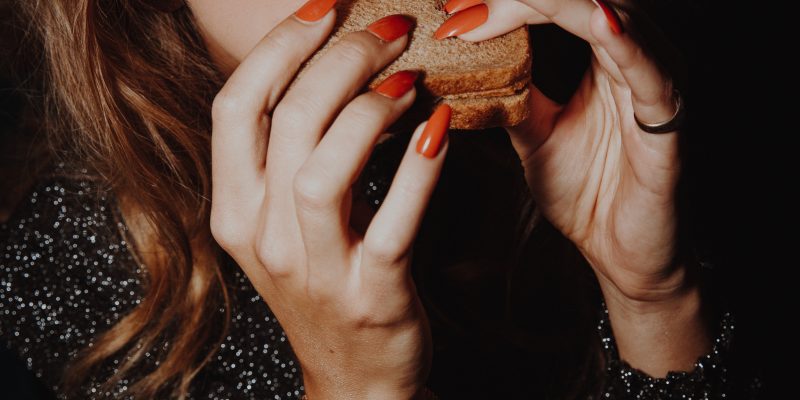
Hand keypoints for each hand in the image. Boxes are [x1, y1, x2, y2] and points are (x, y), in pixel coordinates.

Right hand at [210, 5, 449, 397]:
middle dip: (339, 59)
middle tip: (387, 29)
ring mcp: (317, 271)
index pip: (234, 108)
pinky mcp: (373, 294)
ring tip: (409, 79)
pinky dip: (420, 169)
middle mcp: (263, 238)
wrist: (356, 376)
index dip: (278, 47)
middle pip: (287, 123)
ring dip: (370, 109)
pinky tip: (440, 127)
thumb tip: (328, 66)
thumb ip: (288, 155)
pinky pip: (394, 222)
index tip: (323, 8)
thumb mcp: (283, 222)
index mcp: (234, 210)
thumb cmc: (325, 283)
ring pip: (324, 169)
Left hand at [439, 0, 706, 374]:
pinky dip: (626, 44)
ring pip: (618, 18)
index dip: (507, 1)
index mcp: (605, 59)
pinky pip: (650, 73)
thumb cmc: (587, 191)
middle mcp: (635, 60)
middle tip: (463, 5)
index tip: (453, 7)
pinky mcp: (667, 122)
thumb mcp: (534, 134)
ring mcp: (655, 86)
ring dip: (560, 4)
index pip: (558, 5)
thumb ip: (513, 93)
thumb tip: (467, 61)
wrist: (620, 253)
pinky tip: (598, 22)